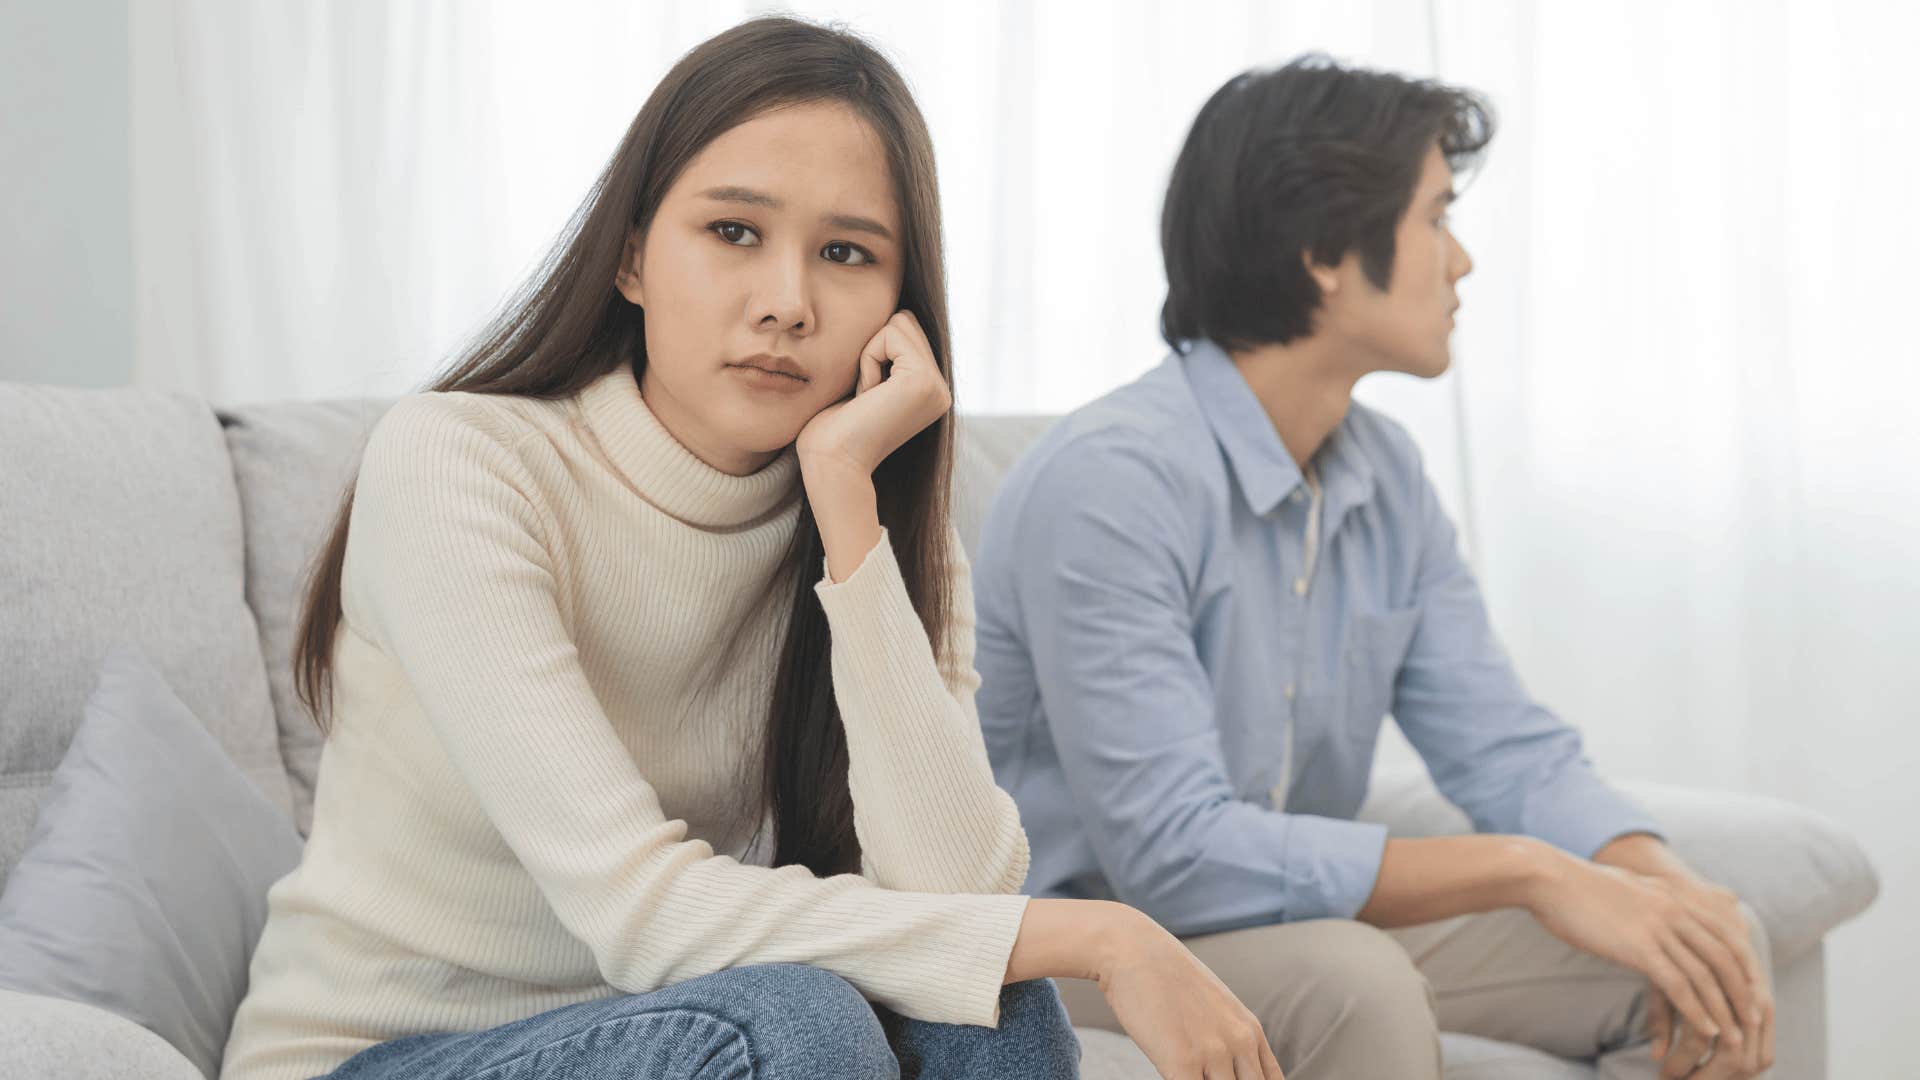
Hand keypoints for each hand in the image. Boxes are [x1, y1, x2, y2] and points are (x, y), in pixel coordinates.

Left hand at [795, 309, 950, 479]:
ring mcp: (937, 386)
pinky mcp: (923, 381)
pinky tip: (867, 396)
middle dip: (874, 348)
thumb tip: (887, 313)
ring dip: (870, 355)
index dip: (872, 351)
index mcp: (929, 390)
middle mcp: (940, 389)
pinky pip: (889, 335)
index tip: (864, 396)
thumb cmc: (833, 431)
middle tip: (864, 394)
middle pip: (905, 320)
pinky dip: (868, 361)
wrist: (832, 465)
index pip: (904, 329)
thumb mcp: (866, 385)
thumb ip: (883, 356)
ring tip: (867, 396)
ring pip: (899, 323)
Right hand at [1097, 907, 1283, 1079]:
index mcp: (1250, 1030)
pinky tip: (1169, 1074)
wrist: (1132, 949)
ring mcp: (1213, 1053)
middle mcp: (1239, 1042)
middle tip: (1204, 1076)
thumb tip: (1225, 1068)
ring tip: (1185, 1072)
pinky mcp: (1182, 1063)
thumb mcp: (1212, 1004)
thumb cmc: (1164, 977)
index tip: (1230, 1078)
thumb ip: (1226, 1037)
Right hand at [1592, 838, 1773, 1075]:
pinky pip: (1678, 984)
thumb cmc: (1577, 886)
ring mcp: (1658, 927)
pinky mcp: (1638, 946)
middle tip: (1755, 1020)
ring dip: (1726, 1010)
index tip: (1753, 991)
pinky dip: (1697, 1011)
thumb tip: (1656, 893)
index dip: (1744, 966)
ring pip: (1706, 975)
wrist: (1548, 878)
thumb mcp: (1626, 885)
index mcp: (1673, 897)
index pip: (1726, 934)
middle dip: (1744, 992)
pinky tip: (1706, 1031)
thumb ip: (1650, 893)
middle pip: (1725, 956)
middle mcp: (1674, 910)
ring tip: (1735, 1037)